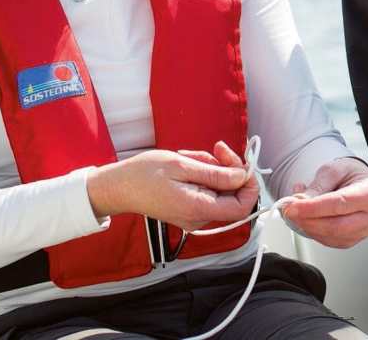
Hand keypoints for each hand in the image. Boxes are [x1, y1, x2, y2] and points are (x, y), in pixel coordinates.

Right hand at [87, 141, 259, 230]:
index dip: (249, 185)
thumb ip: (216, 174)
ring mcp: (194, 215)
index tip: (243, 163)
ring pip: (221, 189)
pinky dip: (204, 174)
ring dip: (213, 168)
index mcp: (198, 209)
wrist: (118, 186)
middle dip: (228, 169)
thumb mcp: (182, 166)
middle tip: (215, 149)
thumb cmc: (144, 174)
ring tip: (192, 156)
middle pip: (232, 195)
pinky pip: (208, 190)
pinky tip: (189, 163)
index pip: (241, 207)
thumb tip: (243, 177)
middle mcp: (199, 218)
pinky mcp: (190, 209)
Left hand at [281, 158, 367, 248]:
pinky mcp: (351, 240)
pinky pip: (328, 241)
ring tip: (295, 210)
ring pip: (330, 237)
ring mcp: (362, 231)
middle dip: (307, 220)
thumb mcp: (333, 170)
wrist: (358, 182)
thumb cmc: (349, 175)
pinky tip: (305, 218)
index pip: (339, 204)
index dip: (313, 208)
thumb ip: (317, 186)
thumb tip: (300, 201)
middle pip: (336, 226)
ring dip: (307, 226)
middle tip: (288, 211)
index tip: (293, 207)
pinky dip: (312, 231)